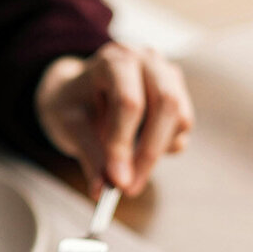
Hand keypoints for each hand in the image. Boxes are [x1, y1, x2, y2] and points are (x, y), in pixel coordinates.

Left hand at [34, 42, 193, 198]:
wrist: (79, 89)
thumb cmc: (72, 103)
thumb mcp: (69, 126)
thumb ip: (89, 155)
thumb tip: (103, 190)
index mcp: (114, 60)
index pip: (128, 102)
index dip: (124, 144)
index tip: (116, 181)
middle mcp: (147, 61)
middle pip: (166, 104)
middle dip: (148, 152)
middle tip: (130, 188)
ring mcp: (167, 74)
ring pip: (180, 117)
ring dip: (157, 152)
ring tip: (128, 168)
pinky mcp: (178, 93)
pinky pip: (183, 126)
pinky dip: (166, 146)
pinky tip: (138, 149)